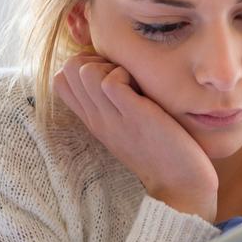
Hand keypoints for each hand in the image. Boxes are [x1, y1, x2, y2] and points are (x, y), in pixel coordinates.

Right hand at [53, 51, 218, 221]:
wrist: (181, 183)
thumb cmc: (161, 149)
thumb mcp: (127, 125)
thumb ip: (114, 104)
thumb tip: (112, 72)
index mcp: (93, 120)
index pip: (60, 80)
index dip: (83, 64)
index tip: (110, 73)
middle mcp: (96, 119)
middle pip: (67, 69)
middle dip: (95, 59)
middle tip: (122, 76)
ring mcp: (112, 118)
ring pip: (84, 70)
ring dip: (110, 65)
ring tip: (132, 83)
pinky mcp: (134, 116)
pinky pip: (111, 81)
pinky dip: (126, 75)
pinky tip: (142, 91)